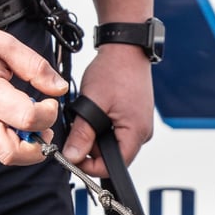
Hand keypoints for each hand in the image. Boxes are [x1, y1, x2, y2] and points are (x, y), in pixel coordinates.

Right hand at [0, 13, 69, 164]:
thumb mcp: (4, 44)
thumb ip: (36, 68)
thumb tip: (59, 89)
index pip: (27, 119)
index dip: (48, 114)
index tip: (50, 102)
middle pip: (12, 154)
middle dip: (37, 149)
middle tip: (43, 130)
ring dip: (20, 146)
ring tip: (24, 123)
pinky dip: (2, 142)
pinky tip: (5, 122)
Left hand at [60, 43, 155, 176]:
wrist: (126, 48)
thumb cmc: (114, 70)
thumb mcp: (91, 104)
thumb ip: (82, 134)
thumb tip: (73, 156)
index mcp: (136, 132)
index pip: (114, 166)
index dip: (90, 166)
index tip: (72, 156)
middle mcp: (142, 133)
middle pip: (112, 156)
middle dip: (91, 148)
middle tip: (77, 129)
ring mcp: (140, 125)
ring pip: (112, 144)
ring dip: (96, 135)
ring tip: (88, 114)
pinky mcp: (135, 118)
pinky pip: (117, 131)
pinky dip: (103, 126)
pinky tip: (98, 111)